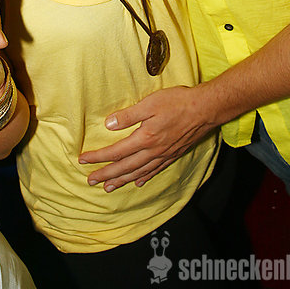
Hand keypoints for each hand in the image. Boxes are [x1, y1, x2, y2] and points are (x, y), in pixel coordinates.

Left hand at [78, 84, 218, 191]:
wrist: (206, 109)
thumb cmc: (178, 102)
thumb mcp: (150, 103)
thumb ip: (129, 116)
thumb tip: (109, 124)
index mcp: (145, 138)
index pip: (116, 152)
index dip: (99, 157)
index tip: (83, 160)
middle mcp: (153, 151)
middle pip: (124, 167)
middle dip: (106, 174)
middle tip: (90, 181)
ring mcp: (164, 155)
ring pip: (138, 173)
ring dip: (122, 180)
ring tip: (109, 188)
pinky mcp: (173, 155)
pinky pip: (155, 171)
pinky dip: (144, 178)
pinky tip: (138, 182)